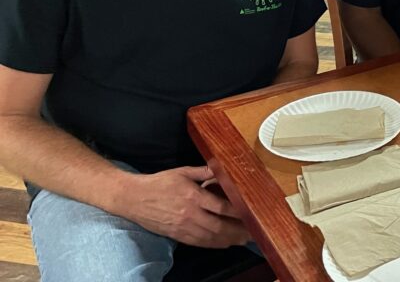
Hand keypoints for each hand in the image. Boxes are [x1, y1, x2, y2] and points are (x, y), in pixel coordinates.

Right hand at [119, 166, 249, 246]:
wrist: (133, 198)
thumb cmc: (159, 182)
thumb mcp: (183, 172)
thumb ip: (204, 171)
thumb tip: (222, 169)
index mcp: (192, 196)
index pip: (221, 207)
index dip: (238, 212)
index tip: (251, 212)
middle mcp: (189, 214)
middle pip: (219, 226)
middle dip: (237, 230)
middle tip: (252, 231)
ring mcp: (182, 227)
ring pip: (210, 237)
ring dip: (228, 240)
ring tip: (243, 240)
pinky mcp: (176, 235)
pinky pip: (198, 242)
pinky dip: (213, 244)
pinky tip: (224, 244)